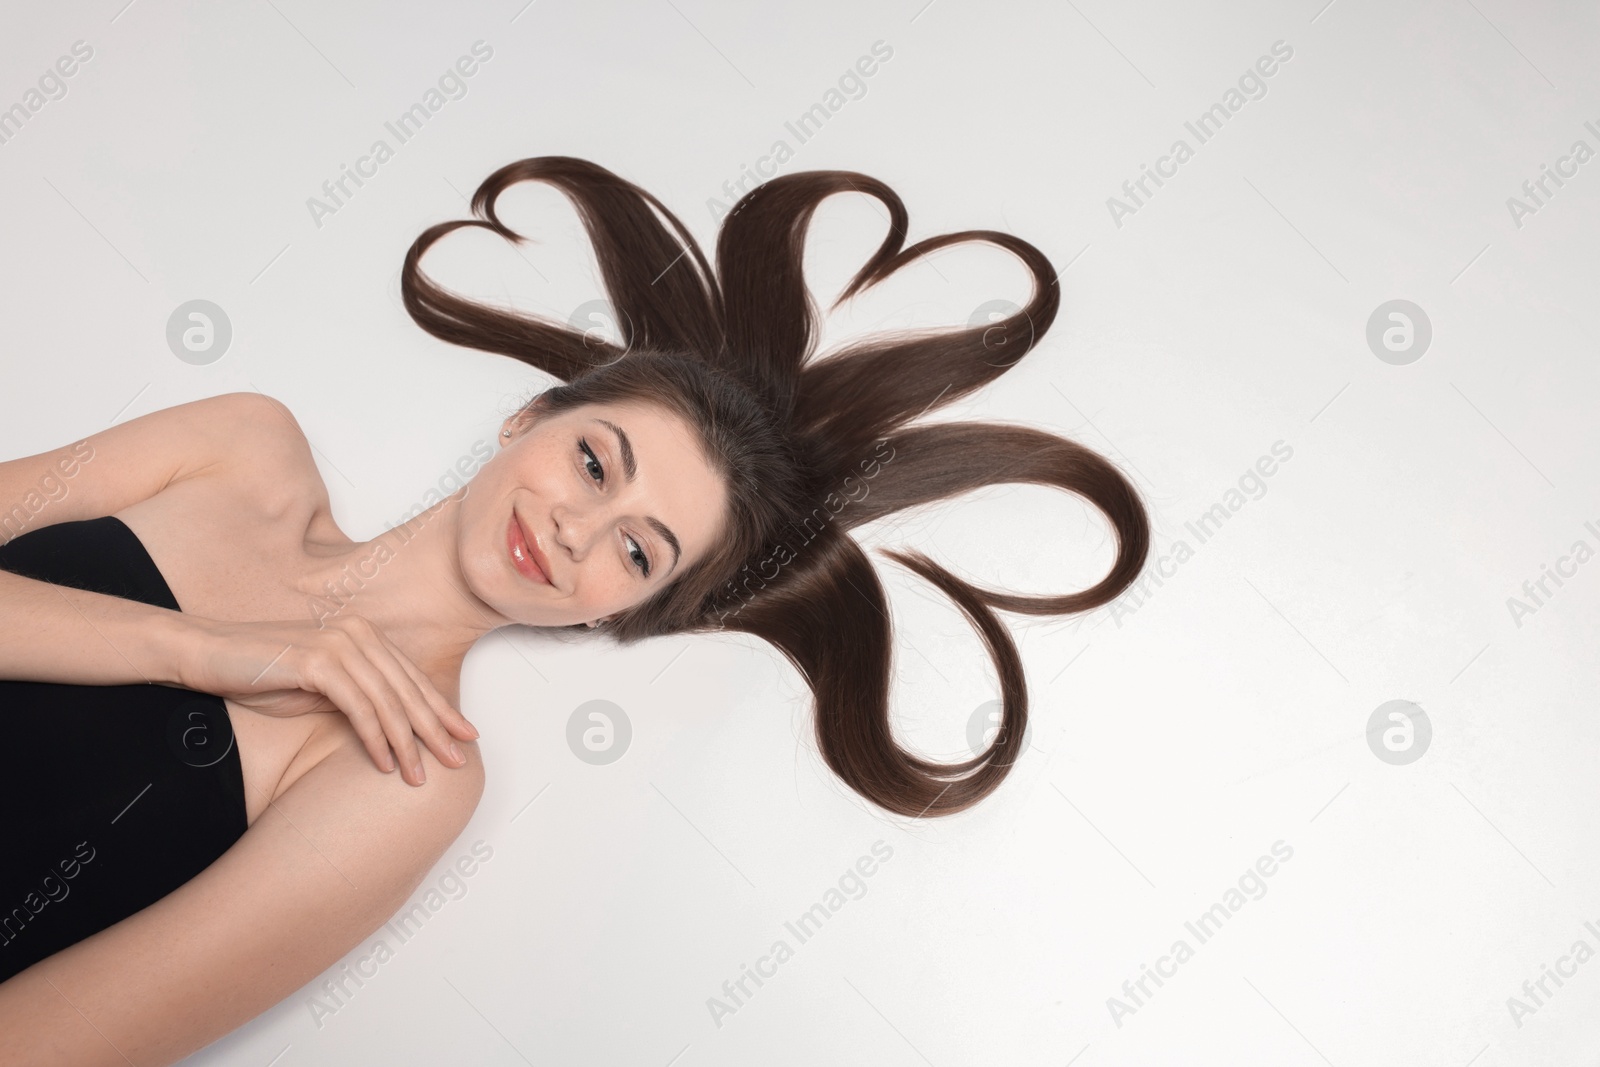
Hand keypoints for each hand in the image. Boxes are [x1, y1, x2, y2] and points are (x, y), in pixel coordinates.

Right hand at [173, 614, 478, 784]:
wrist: (206, 654)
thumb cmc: (260, 673)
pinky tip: (384, 763)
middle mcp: (359, 634)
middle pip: (409, 689)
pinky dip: (375, 738)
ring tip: (419, 776)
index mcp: (364, 636)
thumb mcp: (319, 687)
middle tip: (458, 762)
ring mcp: (340, 644)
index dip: (441, 709)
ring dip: (407, 744)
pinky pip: (359, 708)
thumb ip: (357, 696)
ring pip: (389, 702)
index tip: (465, 736)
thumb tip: (392, 725)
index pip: (412, 678)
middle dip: (437, 730)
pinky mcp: (319, 661)